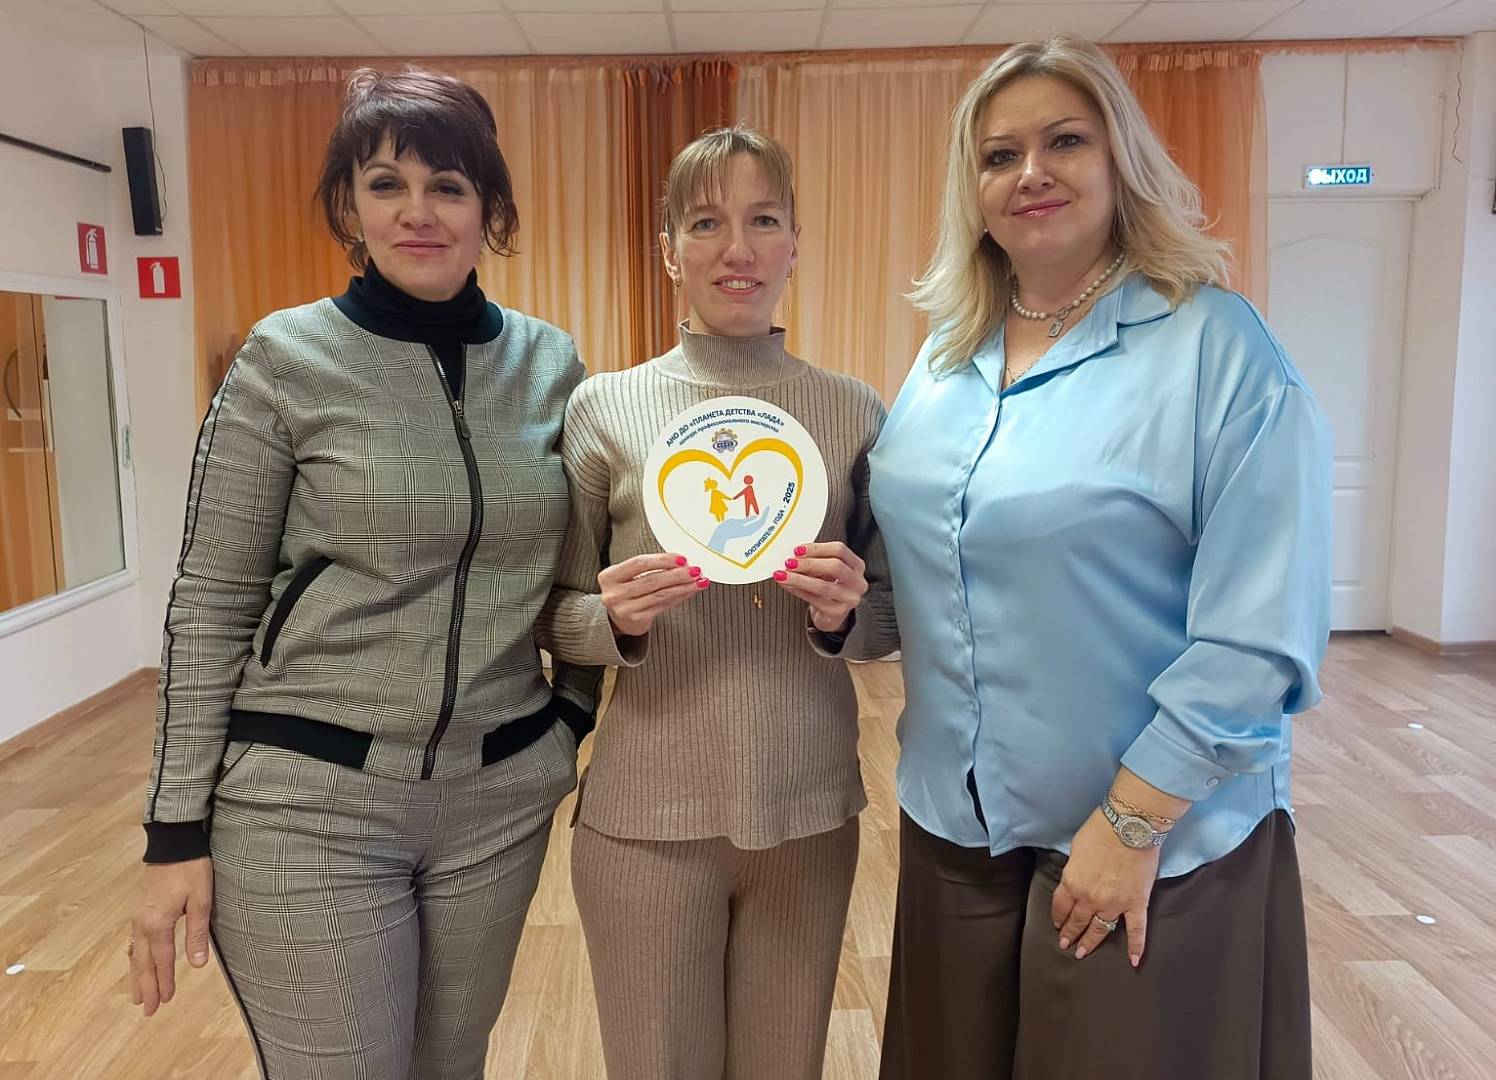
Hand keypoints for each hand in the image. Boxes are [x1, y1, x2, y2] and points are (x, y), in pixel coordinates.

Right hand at [130, 856, 213, 1015]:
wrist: (172, 842)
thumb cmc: (190, 869)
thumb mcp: (201, 900)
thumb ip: (197, 933)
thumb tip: (197, 965)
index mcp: (158, 924)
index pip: (161, 960)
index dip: (165, 981)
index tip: (166, 1001)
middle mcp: (142, 924)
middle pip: (142, 962)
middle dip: (146, 987)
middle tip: (147, 1010)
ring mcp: (137, 916)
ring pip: (134, 953)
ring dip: (136, 975)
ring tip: (137, 996)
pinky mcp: (139, 909)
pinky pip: (133, 941)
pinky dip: (134, 958)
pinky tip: (135, 962)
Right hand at [599, 553, 707, 637]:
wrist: (615, 618)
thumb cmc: (625, 590)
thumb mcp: (628, 575)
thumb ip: (650, 567)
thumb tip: (682, 562)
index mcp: (609, 576)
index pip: (639, 563)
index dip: (663, 560)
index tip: (682, 558)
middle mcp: (614, 594)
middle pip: (652, 580)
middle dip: (677, 574)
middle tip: (695, 570)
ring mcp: (625, 609)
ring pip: (660, 594)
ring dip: (683, 586)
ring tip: (698, 581)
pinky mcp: (637, 620)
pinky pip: (663, 606)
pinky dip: (679, 596)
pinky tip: (690, 591)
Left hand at [773, 542, 866, 632]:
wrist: (832, 614)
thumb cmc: (829, 587)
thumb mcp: (826, 571)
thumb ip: (814, 561)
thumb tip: (792, 556)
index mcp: (856, 566)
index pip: (839, 550)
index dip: (817, 548)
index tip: (797, 549)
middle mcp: (857, 582)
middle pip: (835, 566)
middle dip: (809, 563)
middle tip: (789, 562)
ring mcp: (849, 598)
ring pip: (822, 586)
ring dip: (799, 579)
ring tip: (783, 575)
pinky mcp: (836, 612)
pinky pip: (814, 600)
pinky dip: (797, 591)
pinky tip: (787, 585)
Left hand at [1051, 809, 1160, 967]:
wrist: (1130, 827)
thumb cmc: (1100, 831)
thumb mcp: (1076, 850)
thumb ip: (1074, 870)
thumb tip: (1077, 879)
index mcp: (1072, 883)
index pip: (1060, 906)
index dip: (1058, 916)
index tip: (1057, 923)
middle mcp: (1090, 899)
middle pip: (1077, 920)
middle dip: (1069, 933)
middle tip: (1065, 944)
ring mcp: (1114, 904)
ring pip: (1100, 929)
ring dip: (1090, 942)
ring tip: (1082, 953)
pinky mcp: (1136, 904)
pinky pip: (1136, 930)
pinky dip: (1135, 947)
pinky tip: (1133, 961)